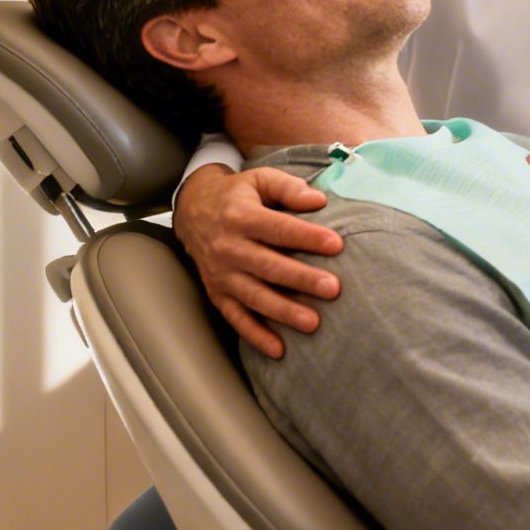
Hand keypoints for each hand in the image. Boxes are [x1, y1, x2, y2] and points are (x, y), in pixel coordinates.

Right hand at [174, 165, 336, 358]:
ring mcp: (221, 274)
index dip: (307, 237)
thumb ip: (289, 188)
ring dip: (284, 312)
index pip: (278, 229)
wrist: (192, 210)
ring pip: (254, 296)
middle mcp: (228, 247)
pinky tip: (279, 349)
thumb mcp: (260, 179)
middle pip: (268, 266)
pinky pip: (236, 318)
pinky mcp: (217, 293)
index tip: (337, 245)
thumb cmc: (237, 195)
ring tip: (313, 323)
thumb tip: (318, 201)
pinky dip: (256, 335)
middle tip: (333, 289)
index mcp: (240, 217)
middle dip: (302, 279)